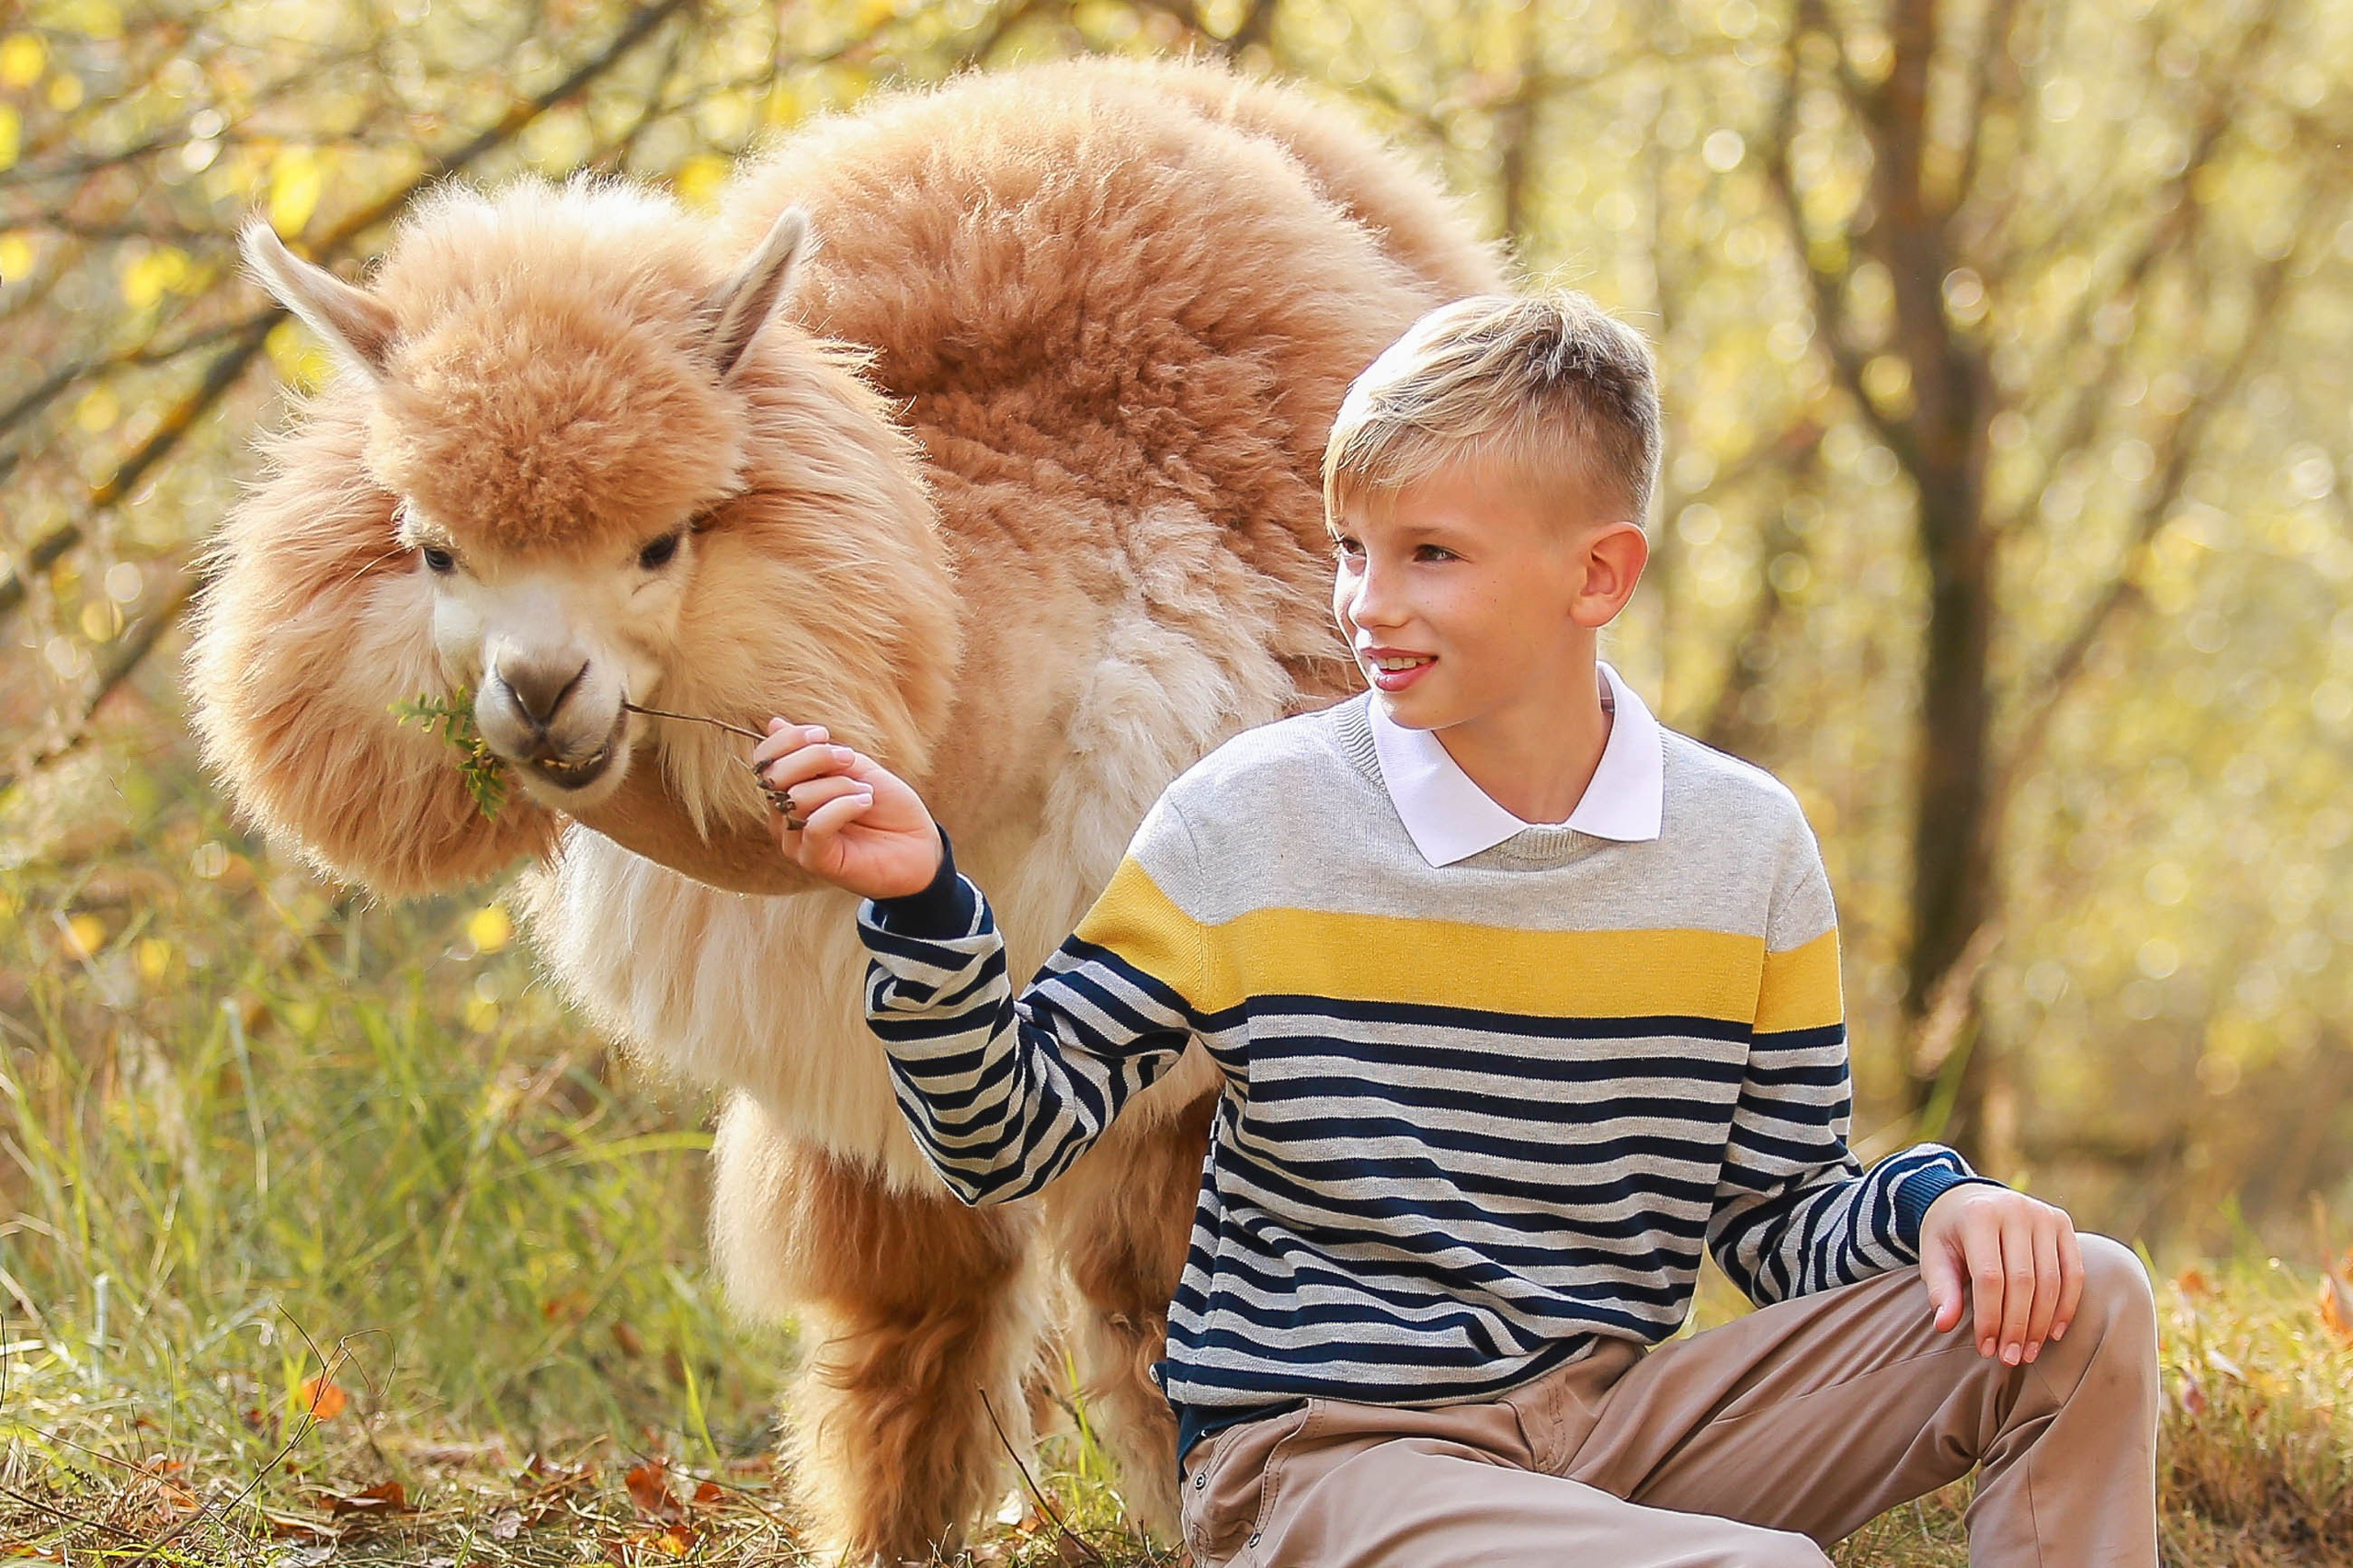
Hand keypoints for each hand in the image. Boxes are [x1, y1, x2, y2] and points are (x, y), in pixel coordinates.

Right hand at [750, 718, 942, 899]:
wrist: (919, 846)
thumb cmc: (887, 806)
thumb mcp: (854, 767)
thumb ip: (817, 750)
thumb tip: (775, 722)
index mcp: (790, 789)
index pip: (764, 760)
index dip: (787, 741)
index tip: (823, 734)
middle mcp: (784, 815)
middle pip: (775, 777)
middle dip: (815, 758)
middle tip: (849, 759)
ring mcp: (796, 841)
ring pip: (798, 798)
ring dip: (839, 786)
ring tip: (866, 793)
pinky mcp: (814, 861)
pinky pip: (815, 826)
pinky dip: (843, 806)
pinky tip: (864, 802)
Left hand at [1917, 1184, 2083, 1367]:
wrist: (1968, 1198)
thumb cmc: (1949, 1235)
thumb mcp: (1934, 1256)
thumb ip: (1941, 1289)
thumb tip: (1944, 1325)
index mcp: (1979, 1215)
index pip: (1990, 1278)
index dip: (1990, 1318)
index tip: (1986, 1349)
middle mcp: (2015, 1209)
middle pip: (2023, 1281)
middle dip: (2017, 1326)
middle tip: (2010, 1359)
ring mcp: (2043, 1214)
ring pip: (2051, 1280)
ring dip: (2041, 1323)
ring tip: (2028, 1352)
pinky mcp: (2063, 1223)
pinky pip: (2073, 1272)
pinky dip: (2066, 1306)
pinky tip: (2052, 1333)